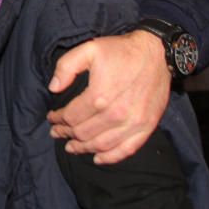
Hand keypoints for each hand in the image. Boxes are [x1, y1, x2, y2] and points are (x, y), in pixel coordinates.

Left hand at [46, 30, 169, 163]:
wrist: (157, 53)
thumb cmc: (121, 51)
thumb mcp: (89, 49)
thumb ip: (66, 67)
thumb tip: (53, 88)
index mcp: (99, 96)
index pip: (71, 116)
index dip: (58, 119)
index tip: (52, 117)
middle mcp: (115, 114)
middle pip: (83, 132)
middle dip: (66, 133)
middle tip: (57, 132)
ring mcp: (133, 123)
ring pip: (101, 145)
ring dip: (83, 148)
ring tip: (71, 146)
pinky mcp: (146, 127)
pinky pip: (126, 149)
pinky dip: (110, 158)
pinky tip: (97, 158)